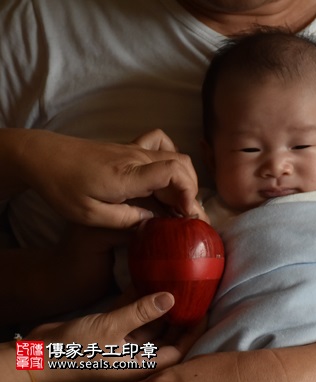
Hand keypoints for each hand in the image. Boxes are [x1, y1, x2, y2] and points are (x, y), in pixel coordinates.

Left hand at [17, 129, 206, 227]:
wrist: (43, 156)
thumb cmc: (62, 187)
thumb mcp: (89, 215)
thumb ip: (125, 220)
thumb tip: (154, 222)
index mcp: (128, 175)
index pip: (174, 172)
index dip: (188, 192)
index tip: (186, 214)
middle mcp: (138, 158)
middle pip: (183, 166)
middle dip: (191, 193)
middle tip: (185, 217)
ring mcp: (136, 149)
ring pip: (177, 157)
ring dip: (184, 180)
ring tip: (177, 203)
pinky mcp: (131, 147)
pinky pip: (162, 144)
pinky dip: (172, 158)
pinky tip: (166, 175)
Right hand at [25, 292, 201, 381]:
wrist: (36, 356)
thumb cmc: (75, 351)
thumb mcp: (112, 328)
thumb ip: (142, 311)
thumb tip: (171, 297)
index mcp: (140, 363)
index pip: (178, 349)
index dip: (193, 331)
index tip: (205, 311)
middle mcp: (135, 354)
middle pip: (166, 335)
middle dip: (179, 315)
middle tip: (193, 291)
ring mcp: (121, 342)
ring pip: (148, 322)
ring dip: (159, 304)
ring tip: (174, 281)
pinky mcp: (107, 331)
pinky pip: (129, 314)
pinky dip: (137, 300)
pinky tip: (146, 278)